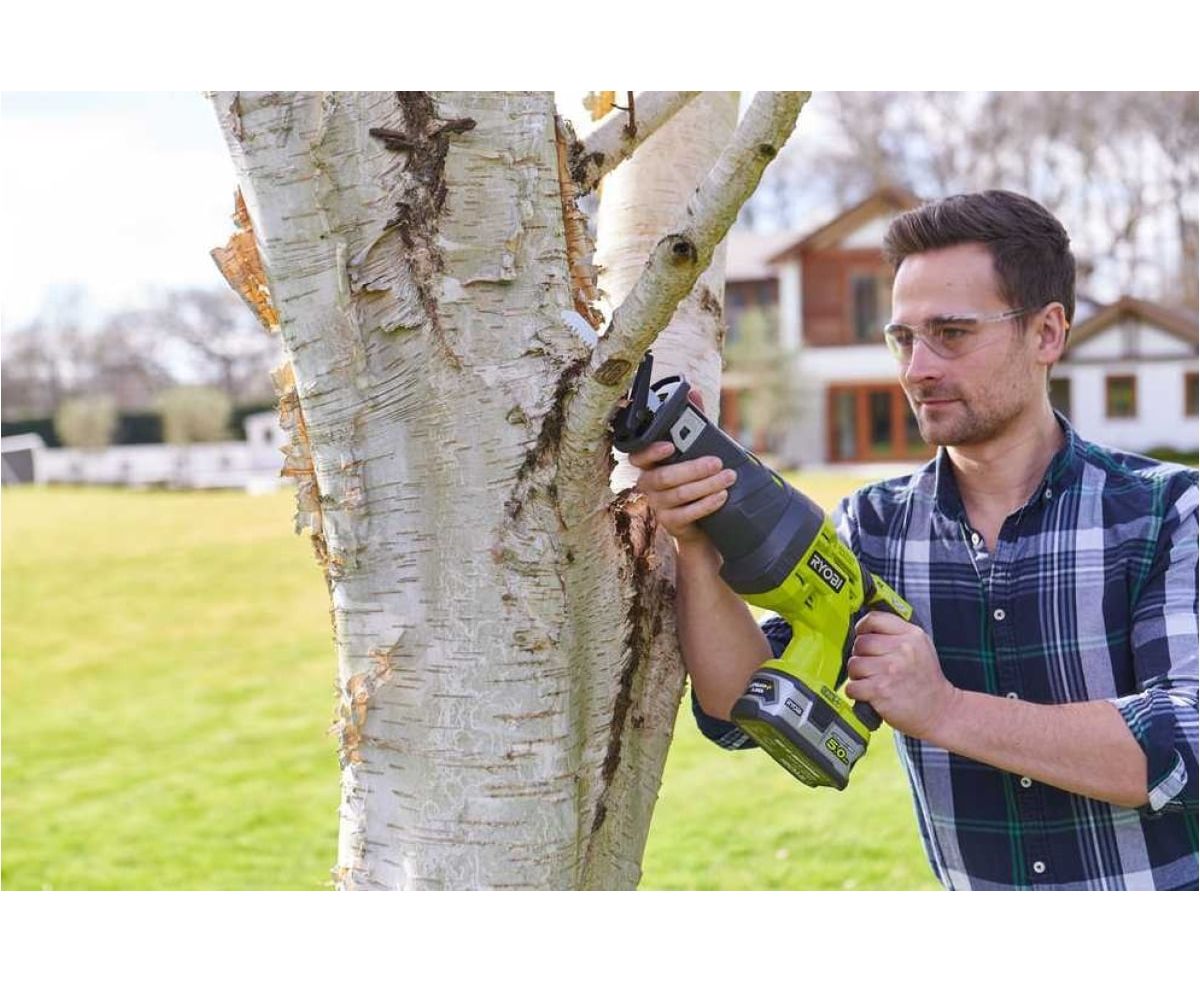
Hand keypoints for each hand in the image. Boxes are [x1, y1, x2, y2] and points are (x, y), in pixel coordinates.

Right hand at [626, 391, 735, 545]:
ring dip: (706, 485)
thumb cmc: (696, 476)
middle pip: (664, 477)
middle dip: (693, 468)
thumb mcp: (696, 448)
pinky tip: (722, 496)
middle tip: (718, 462)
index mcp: (650, 463)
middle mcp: (649, 484)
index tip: (670, 446)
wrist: (703, 517)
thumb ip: (693, 423)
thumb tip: (693, 391)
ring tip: (728, 477)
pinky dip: (706, 504)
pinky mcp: (671, 523)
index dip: (650, 451)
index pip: (637, 456)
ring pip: (678, 495)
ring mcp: (658, 505)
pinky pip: (687, 514)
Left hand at [844, 611, 960, 742]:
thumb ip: (898, 634)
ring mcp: (890, 670)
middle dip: (860, 655)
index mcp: (912, 636)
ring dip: (856, 674)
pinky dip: (855, 691)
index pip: (874, 619)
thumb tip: (867, 629)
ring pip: (854, 664)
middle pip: (861, 642)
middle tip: (869, 666)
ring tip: (869, 680)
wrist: (939, 711)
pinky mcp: (880, 690)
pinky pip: (852, 686)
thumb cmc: (926, 681)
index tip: (861, 635)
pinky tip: (867, 693)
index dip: (862, 627)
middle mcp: (901, 650)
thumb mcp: (921, 648)